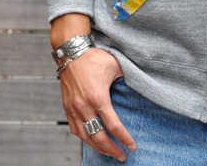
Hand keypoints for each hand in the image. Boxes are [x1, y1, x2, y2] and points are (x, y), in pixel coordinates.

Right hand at [58, 47, 136, 161]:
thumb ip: (127, 77)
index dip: (124, 138)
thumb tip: (139, 82)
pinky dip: (84, 138)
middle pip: (98, 137)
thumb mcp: (116, 65)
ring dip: (97, 147)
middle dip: (111, 150)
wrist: (72, 52)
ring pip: (85, 137)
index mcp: (98, 97)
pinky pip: (74, 129)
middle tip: (122, 156)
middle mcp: (84, 106)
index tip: (132, 147)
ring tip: (108, 152)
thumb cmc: (95, 57)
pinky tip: (91, 140)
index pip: (113, 126)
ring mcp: (74, 108)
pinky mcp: (67, 107)